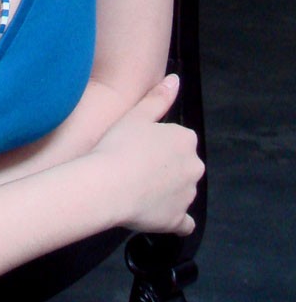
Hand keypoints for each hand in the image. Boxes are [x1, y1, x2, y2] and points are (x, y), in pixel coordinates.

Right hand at [94, 74, 204, 236]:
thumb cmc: (118, 145)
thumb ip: (158, 97)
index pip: (178, 140)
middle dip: (166, 168)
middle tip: (136, 168)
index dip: (157, 144)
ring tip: (137, 190)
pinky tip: (160, 216)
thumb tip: (175, 79)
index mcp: (185, 140)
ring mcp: (188, 195)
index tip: (139, 148)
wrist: (107, 185)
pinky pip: (183, 223)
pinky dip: (175, 220)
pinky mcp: (177, 219)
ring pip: (181, 191)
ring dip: (167, 191)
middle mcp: (194, 166)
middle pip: (182, 165)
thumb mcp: (135, 115)